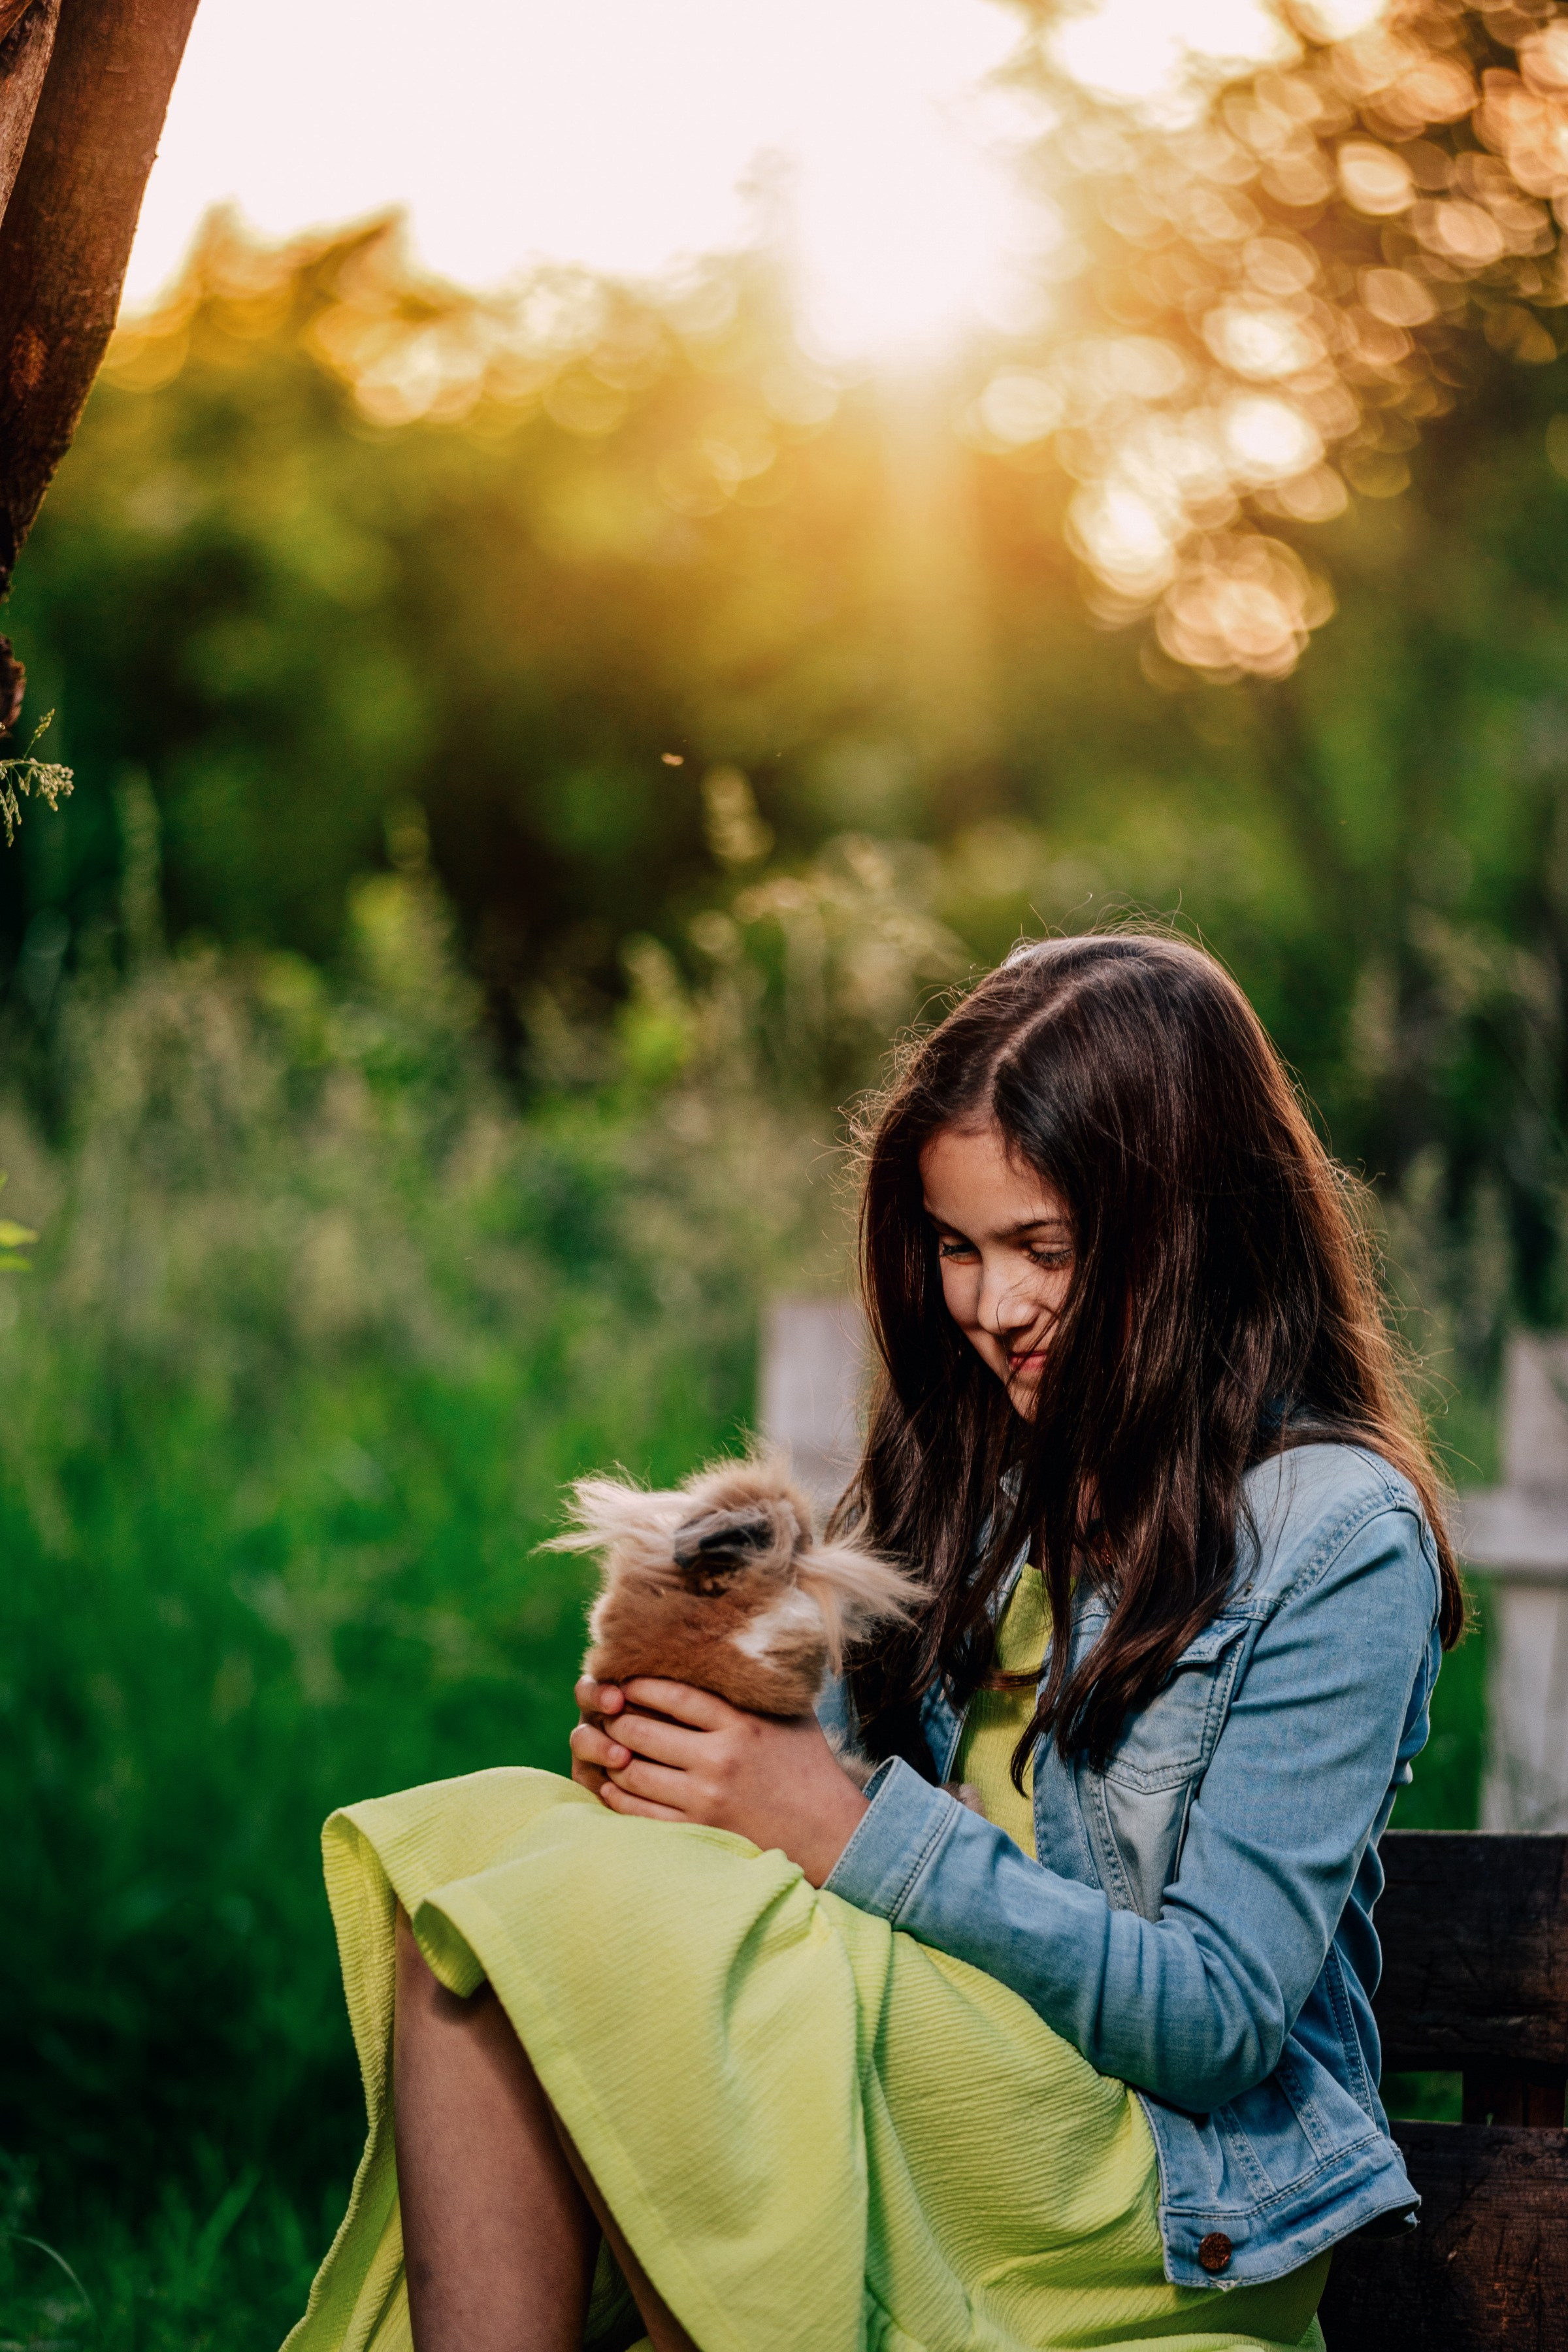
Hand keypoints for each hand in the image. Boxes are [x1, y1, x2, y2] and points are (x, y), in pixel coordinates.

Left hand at [570, 1675, 869, 1887]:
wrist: (829, 1832)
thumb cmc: (807, 1764)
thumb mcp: (790, 1714)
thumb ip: (759, 1686)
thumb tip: (731, 1645)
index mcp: (741, 1722)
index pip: (673, 1694)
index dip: (638, 1684)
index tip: (623, 1680)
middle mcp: (721, 1758)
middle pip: (643, 1729)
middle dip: (615, 1718)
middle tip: (605, 1712)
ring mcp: (707, 1798)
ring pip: (633, 1770)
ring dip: (611, 1756)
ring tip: (608, 1744)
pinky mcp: (699, 1830)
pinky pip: (640, 1811)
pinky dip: (617, 1794)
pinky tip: (613, 1782)